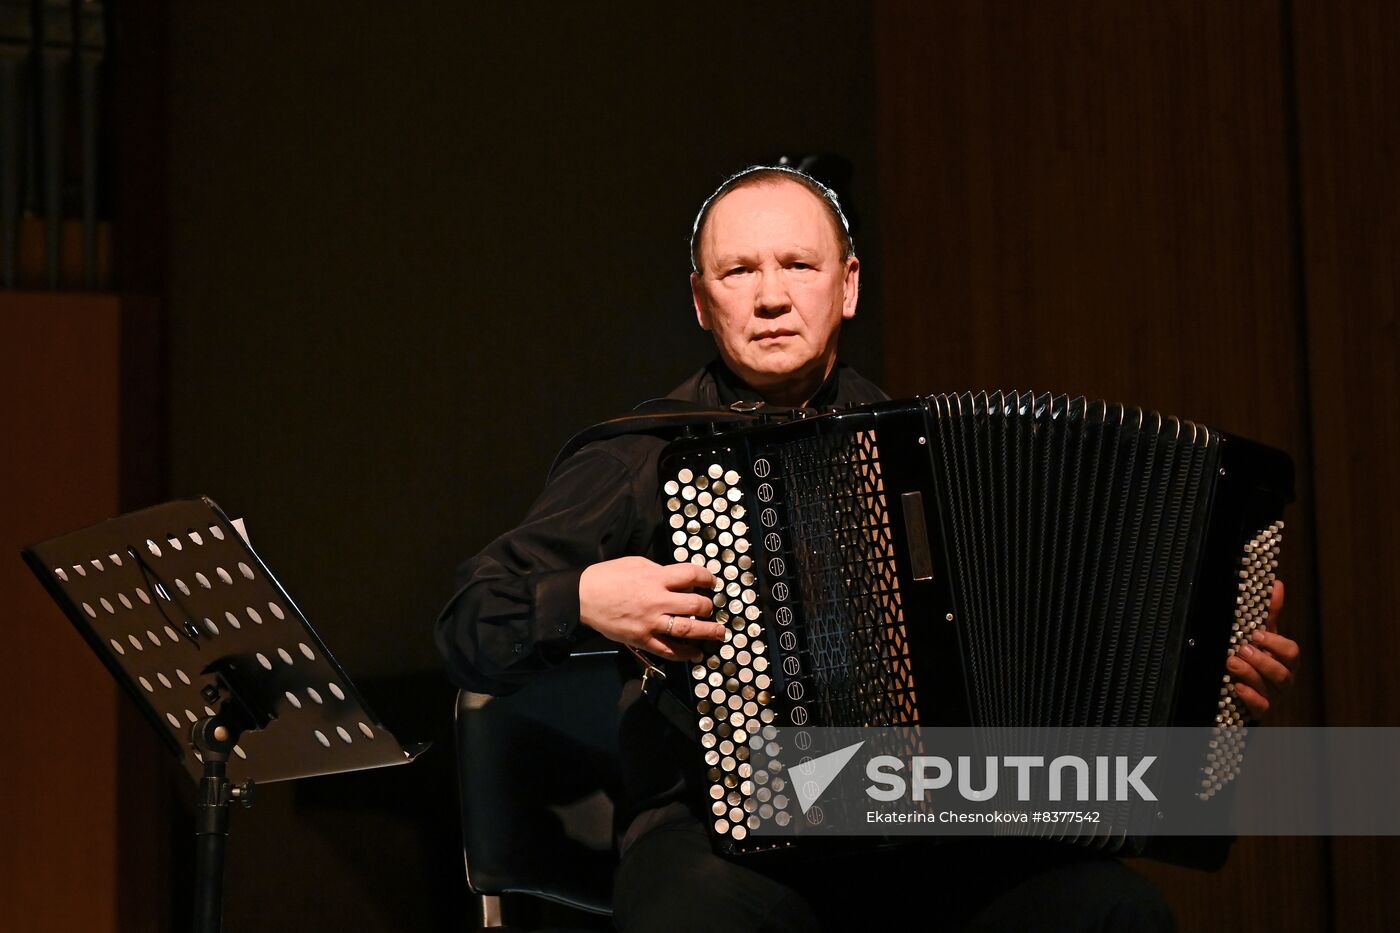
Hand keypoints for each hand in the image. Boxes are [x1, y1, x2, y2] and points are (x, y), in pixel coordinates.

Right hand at [578, 556, 726, 661]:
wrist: (583, 597)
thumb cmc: (608, 577)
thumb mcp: (636, 563)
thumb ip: (659, 571)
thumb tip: (677, 579)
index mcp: (656, 578)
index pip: (692, 576)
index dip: (707, 578)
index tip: (711, 582)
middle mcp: (657, 601)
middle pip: (696, 605)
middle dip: (709, 607)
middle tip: (711, 608)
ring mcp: (650, 622)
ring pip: (687, 629)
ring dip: (707, 632)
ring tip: (719, 634)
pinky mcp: (641, 639)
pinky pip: (667, 650)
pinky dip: (684, 654)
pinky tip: (694, 653)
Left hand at [1227, 579, 1298, 717]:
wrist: (1245, 688)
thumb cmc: (1258, 658)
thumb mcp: (1263, 636)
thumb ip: (1270, 613)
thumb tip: (1276, 584)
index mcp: (1286, 660)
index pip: (1291, 652)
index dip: (1274, 643)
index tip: (1255, 634)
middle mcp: (1285, 679)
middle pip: (1282, 671)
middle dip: (1260, 659)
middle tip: (1240, 649)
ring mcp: (1274, 696)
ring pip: (1270, 688)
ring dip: (1249, 673)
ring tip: (1231, 662)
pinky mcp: (1262, 710)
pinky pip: (1261, 707)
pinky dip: (1249, 696)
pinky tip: (1236, 686)